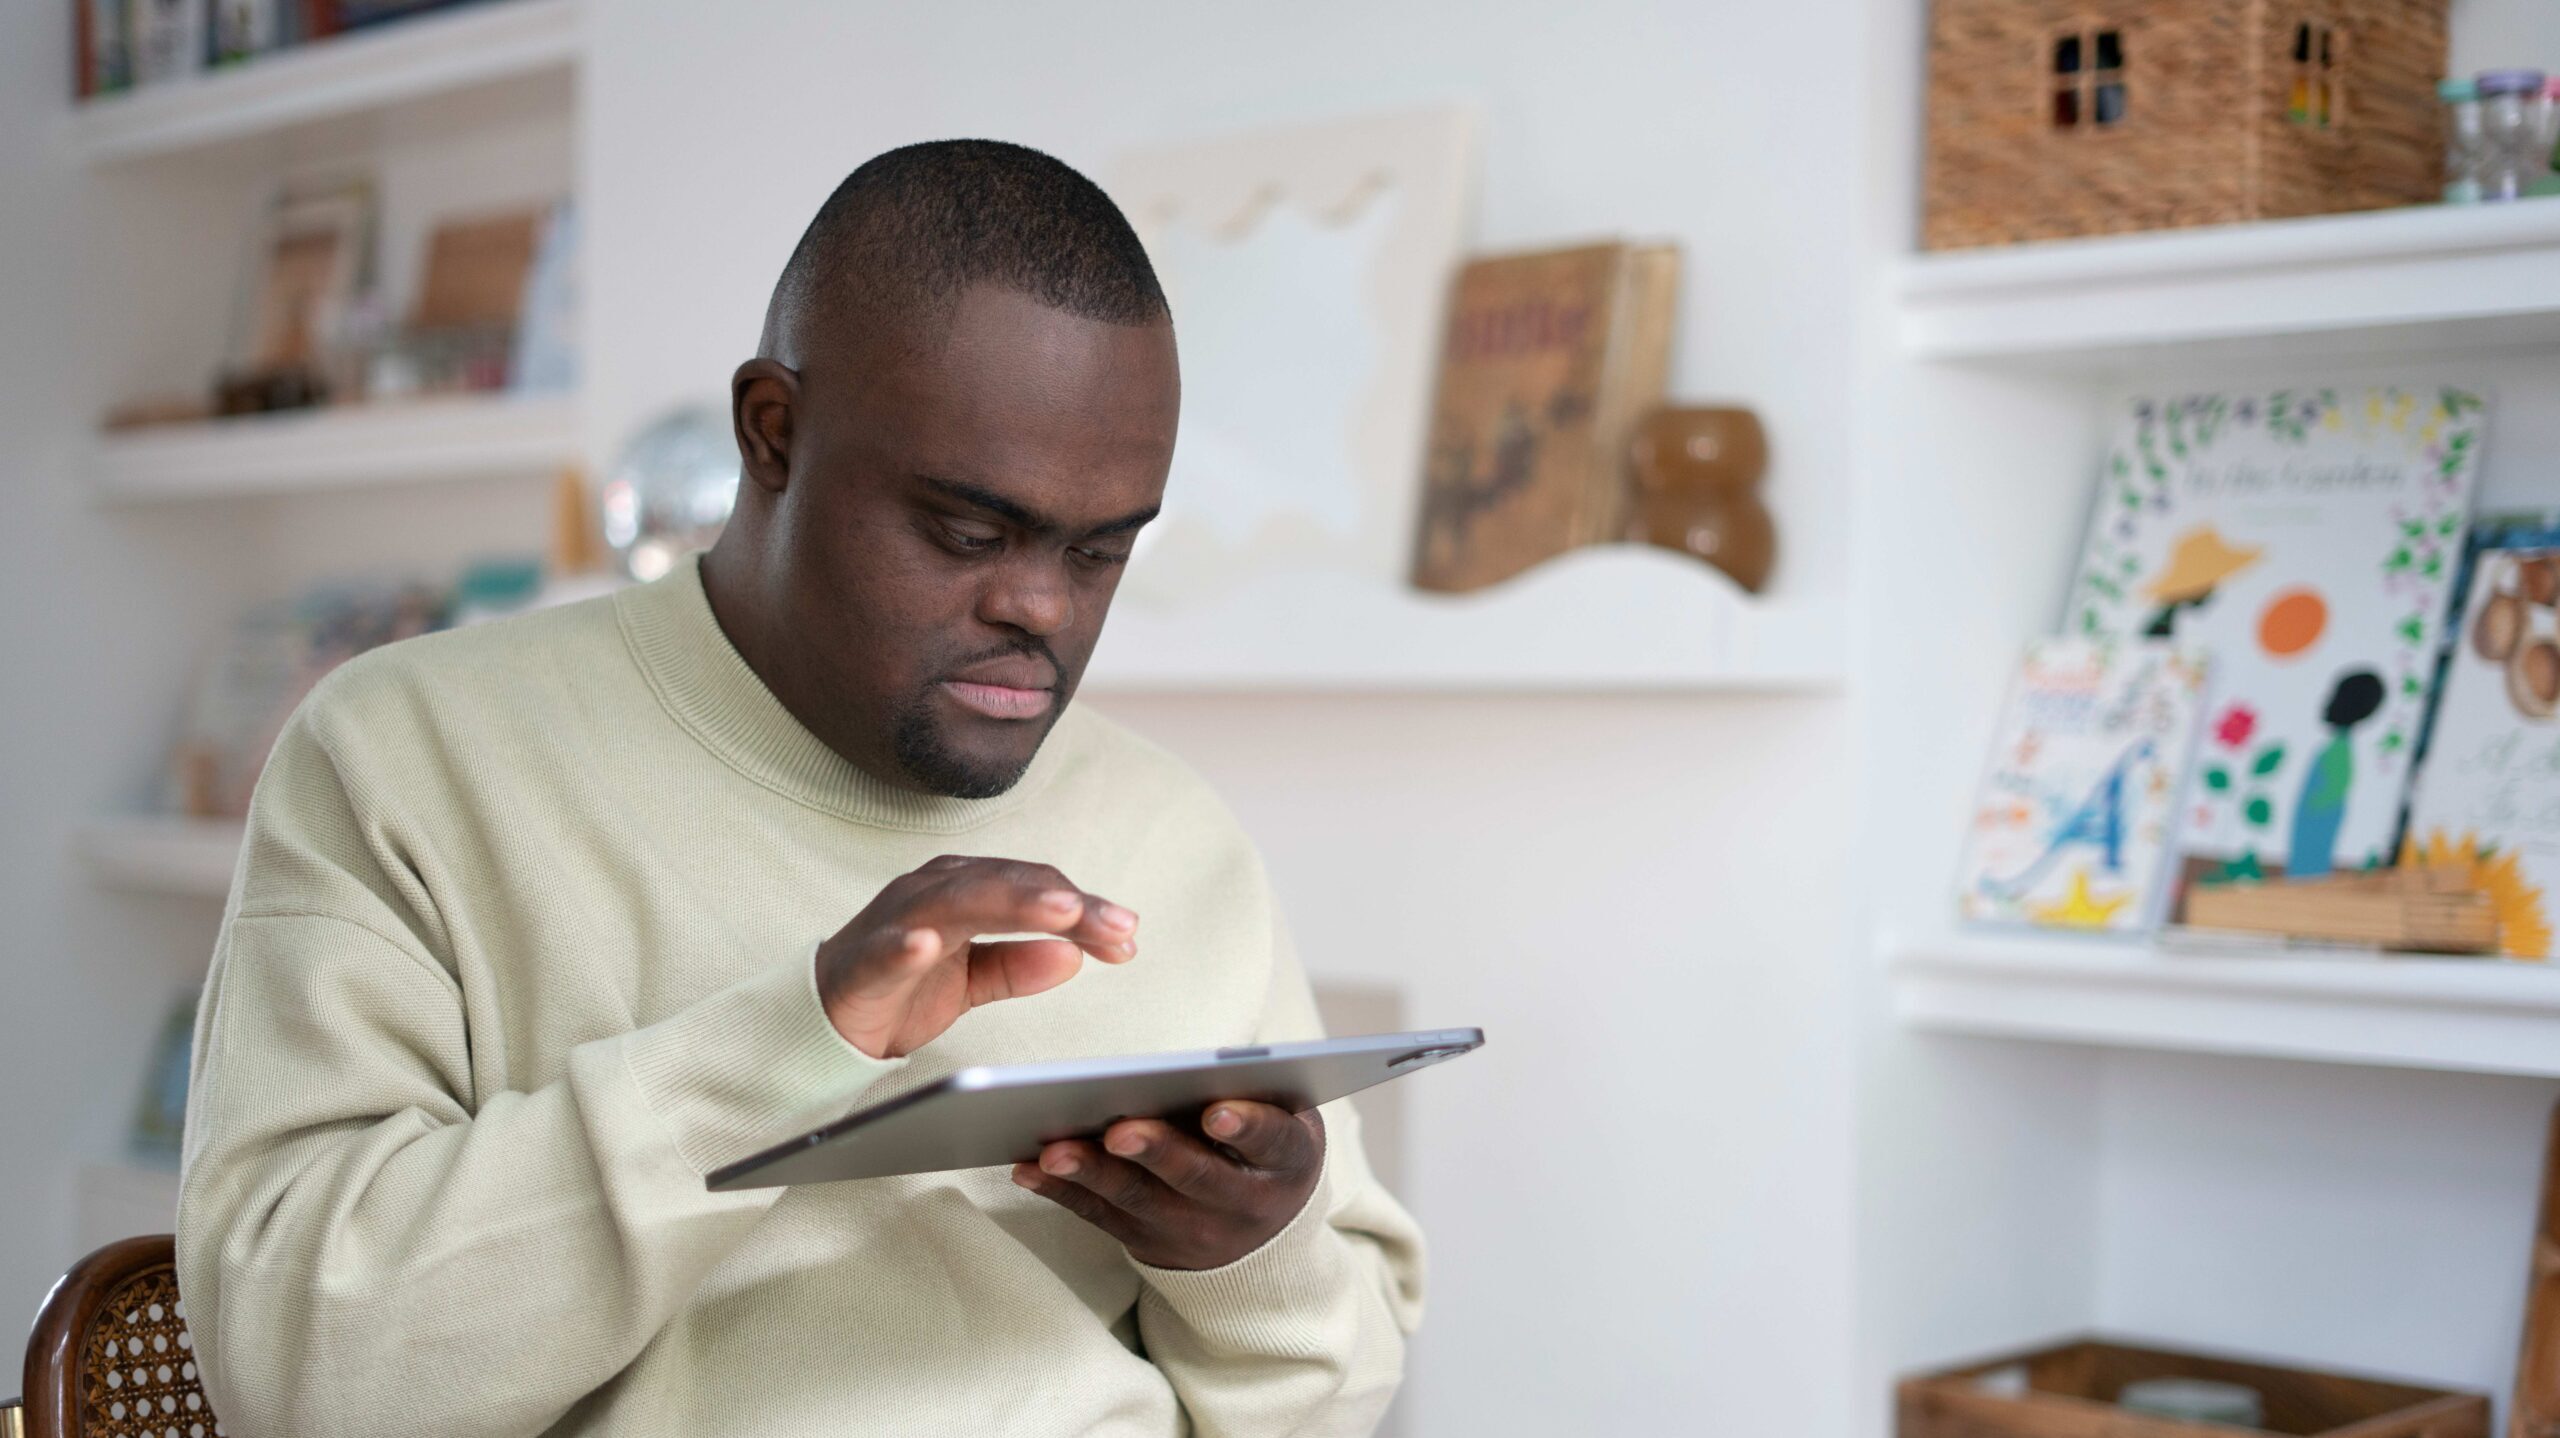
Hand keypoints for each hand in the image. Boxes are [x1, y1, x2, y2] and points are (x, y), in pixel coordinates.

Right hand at [816, 855, 1136, 1058]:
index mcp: (964, 891)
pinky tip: (927, 944)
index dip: (1084, 910)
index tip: (1128, 936)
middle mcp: (933, 891)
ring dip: (1010, 902)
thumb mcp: (972, 979)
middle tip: (1115, 923)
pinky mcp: (862, 960)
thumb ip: (1019, 964)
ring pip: (958, 901)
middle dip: (1065, 902)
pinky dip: (906, 943)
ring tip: (1059, 911)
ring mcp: (895, 920)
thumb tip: (1075, 954)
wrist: (825, 1020)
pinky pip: (886, 949)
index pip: (1035, 889)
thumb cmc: (901, 989)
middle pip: (1008, 885)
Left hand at [1012, 1101, 1325, 1270]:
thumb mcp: (1287, 1122)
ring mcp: (1189, 1228)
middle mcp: (1241, 1204)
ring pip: (1137, 1199)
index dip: (1247, 1128)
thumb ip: (1259, 1091)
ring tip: (1055, 1149)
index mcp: (1287, 1161)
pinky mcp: (1143, 1240)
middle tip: (1120, 1129)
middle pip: (1196, 1176)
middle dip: (1156, 1151)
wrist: (1263, 1239)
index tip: (1216, 1113)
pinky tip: (1028, 1166)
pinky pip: (1097, 1215)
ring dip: (1093, 1173)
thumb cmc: (1267, 1149)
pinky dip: (1060, 1190)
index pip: (1272, 1142)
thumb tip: (1200, 1059)